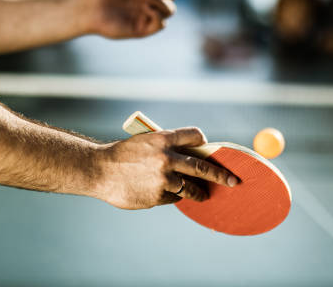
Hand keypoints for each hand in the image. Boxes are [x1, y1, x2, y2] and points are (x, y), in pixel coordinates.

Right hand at [95, 127, 237, 209]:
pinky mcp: (158, 196)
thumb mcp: (145, 142)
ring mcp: (163, 179)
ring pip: (191, 187)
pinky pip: (174, 197)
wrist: (99, 171)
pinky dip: (173, 196)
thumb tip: (192, 156)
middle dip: (220, 175)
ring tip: (203, 194)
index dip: (203, 141)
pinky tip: (163, 193)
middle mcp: (166, 158)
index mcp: (163, 139)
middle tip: (233, 181)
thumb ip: (166, 147)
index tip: (209, 147)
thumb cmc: (122, 154)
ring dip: (199, 192)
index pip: (195, 136)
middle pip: (202, 166)